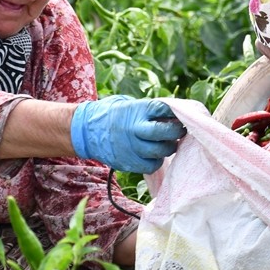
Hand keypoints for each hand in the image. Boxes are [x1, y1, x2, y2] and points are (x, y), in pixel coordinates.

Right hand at [70, 95, 185, 173]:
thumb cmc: (115, 114)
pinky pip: (151, 165)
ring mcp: (130, 147)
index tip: (181, 116)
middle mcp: (134, 128)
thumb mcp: (130, 104)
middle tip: (180, 131)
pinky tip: (154, 155)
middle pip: (164, 132)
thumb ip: (150, 110)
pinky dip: (156, 161)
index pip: (163, 109)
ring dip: (168, 148)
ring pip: (160, 152)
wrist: (87, 130)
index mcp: (136, 110)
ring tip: (167, 143)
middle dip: (176, 132)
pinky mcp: (127, 162)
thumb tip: (175, 113)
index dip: (176, 114)